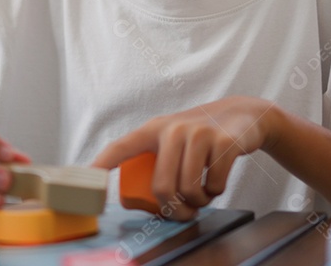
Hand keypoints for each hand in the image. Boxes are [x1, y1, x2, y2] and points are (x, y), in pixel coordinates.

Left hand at [91, 96, 277, 220]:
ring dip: (198, 202)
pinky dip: (216, 192)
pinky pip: (214, 185)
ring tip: (203, 193)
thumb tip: (136, 200)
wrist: (244, 117)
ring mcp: (199, 134)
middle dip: (174, 210)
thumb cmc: (201, 136)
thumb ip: (156, 160)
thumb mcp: (174, 138)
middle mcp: (173, 129)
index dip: (101, 164)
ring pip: (189, 190)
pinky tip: (217, 182)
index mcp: (154, 129)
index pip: (121, 147)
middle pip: (162, 187)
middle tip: (184, 212)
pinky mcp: (224, 142)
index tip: (87, 180)